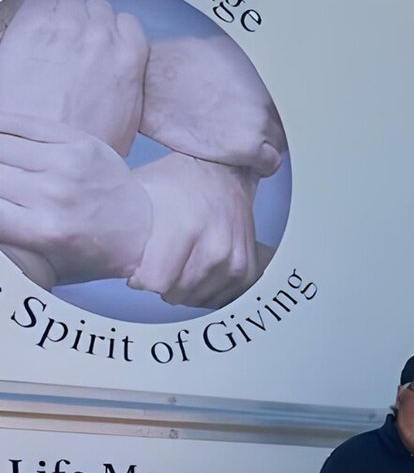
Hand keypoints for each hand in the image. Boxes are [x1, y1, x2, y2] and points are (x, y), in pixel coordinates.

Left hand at [0, 0, 147, 155]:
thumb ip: (129, 85)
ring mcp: (67, 29)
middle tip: (75, 42)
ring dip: (63, 12)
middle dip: (87, 22)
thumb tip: (121, 73)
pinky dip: (40, 7)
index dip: (114, 32)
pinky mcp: (34, 26)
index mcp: (129, 60)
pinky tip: (37, 28)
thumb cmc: (87, 141)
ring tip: (54, 36)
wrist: (50, 148)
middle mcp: (101, 38)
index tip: (104, 42)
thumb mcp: (128, 120)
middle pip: (97, 7)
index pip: (127, 23)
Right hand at [0, 114, 150, 284]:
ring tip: (0, 165)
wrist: (146, 228)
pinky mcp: (78, 141)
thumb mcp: (48, 266)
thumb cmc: (90, 253)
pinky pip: (18, 122)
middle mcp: (55, 196)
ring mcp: (68, 164)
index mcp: (45, 232)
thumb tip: (0, 228)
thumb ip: (9, 245)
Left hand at [130, 152, 262, 307]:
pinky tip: (197, 272)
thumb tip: (107, 257)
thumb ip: (125, 228)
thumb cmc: (178, 182)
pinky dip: (205, 291)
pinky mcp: (246, 270)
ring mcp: (234, 261)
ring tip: (179, 266)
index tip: (139, 269)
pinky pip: (218, 299)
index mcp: (186, 228)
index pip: (155, 282)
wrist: (223, 173)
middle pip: (176, 294)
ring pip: (197, 299)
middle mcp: (215, 248)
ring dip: (184, 288)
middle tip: (159, 264)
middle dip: (162, 283)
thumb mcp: (141, 195)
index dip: (141, 278)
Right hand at [141, 35, 285, 174]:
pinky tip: (243, 161)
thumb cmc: (170, 68)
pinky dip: (260, 165)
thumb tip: (243, 76)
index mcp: (260, 69)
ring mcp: (259, 119)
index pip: (282, 101)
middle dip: (267, 130)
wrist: (147, 84)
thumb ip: (238, 68)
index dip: (269, 113)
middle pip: (282, 122)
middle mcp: (265, 94)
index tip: (256, 119)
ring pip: (279, 143)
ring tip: (241, 148)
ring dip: (264, 148)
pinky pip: (270, 163)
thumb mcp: (213, 51)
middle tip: (247, 136)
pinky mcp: (249, 145)